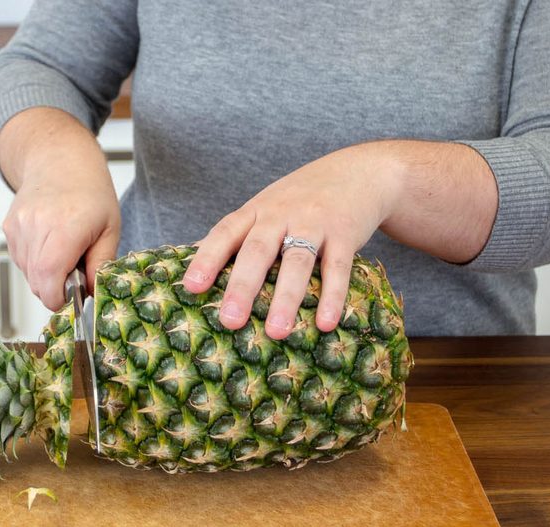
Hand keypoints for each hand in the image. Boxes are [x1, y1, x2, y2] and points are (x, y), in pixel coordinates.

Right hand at [0, 108, 120, 310]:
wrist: (60, 160)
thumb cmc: (90, 192)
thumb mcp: (110, 229)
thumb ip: (101, 264)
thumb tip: (92, 293)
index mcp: (65, 229)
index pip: (49, 280)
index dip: (58, 298)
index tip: (72, 298)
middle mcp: (36, 227)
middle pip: (36, 282)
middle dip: (55, 288)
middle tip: (74, 272)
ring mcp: (18, 226)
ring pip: (27, 273)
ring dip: (45, 274)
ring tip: (63, 251)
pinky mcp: (9, 227)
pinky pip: (20, 259)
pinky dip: (34, 261)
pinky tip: (49, 243)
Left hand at [183, 143, 404, 338]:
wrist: (359, 171)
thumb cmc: (302, 199)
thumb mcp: (265, 207)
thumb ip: (236, 233)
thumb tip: (190, 260)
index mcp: (256, 211)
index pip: (225, 233)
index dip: (207, 259)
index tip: (191, 287)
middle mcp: (281, 214)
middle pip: (257, 251)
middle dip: (242, 287)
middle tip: (229, 321)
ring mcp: (314, 223)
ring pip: (296, 262)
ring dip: (285, 298)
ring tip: (276, 332)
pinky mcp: (345, 234)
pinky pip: (337, 268)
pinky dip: (332, 296)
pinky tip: (325, 324)